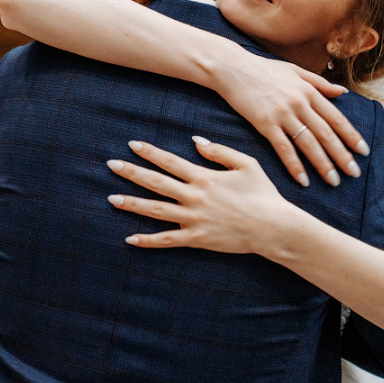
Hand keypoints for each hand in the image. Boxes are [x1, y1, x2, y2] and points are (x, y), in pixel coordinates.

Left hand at [106, 139, 292, 253]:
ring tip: (111, 198)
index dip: (150, 152)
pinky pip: (167, 240)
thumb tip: (195, 142)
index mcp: (204, 177)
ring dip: (132, 203)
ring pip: (155, 210)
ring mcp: (193, 219)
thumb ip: (219, 151)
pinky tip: (129, 238)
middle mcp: (194, 197)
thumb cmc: (263, 193)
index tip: (132, 144)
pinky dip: (147, 240)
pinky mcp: (197, 239)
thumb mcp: (246, 163)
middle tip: (111, 165)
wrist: (272, 226)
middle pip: (156, 183)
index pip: (170, 161)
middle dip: (132, 172)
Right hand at [212, 48, 368, 187]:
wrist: (232, 68)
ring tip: (334, 181)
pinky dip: (294, 165)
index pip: (336, 118)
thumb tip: (343, 92)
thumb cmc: (263, 69)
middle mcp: (300, 103)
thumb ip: (319, 83)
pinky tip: (303, 180)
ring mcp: (282, 114)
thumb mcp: (295, 71)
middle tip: (354, 173)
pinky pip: (283, 149)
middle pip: (326, 134)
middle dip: (342, 155)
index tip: (363, 151)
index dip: (351, 136)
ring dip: (323, 164)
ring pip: (308, 144)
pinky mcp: (265, 124)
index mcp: (309, 91)